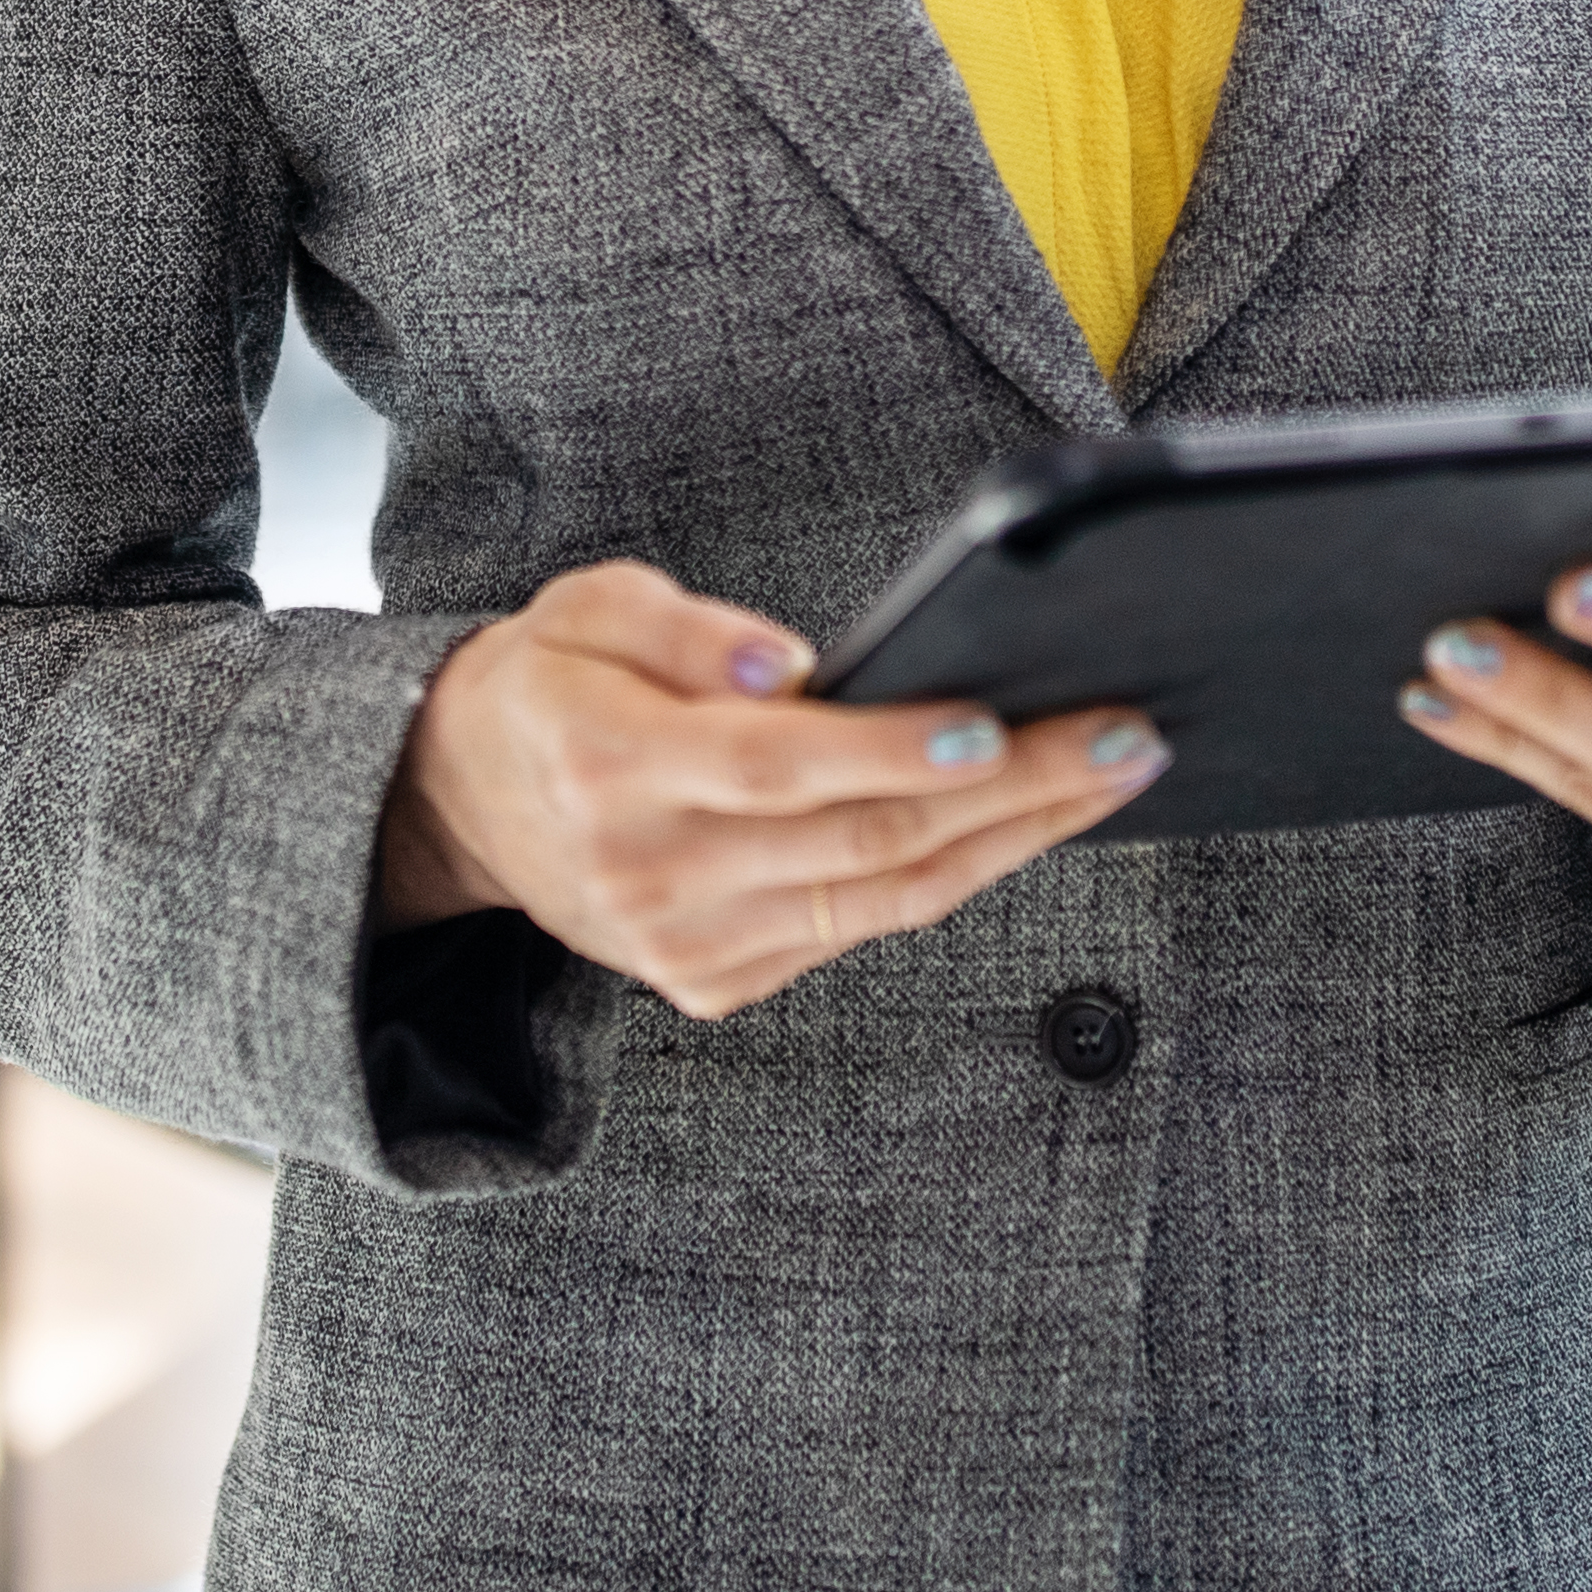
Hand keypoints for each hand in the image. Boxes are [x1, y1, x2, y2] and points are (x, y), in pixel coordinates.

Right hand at [379, 559, 1166, 1017]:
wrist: (467, 805)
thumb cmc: (553, 683)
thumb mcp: (586, 609)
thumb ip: (678, 627)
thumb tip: (789, 663)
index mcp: (609, 765)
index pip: (776, 766)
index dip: (890, 752)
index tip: (994, 724)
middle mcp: (650, 874)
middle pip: (860, 838)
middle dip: (1014, 790)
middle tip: (1125, 736)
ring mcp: (686, 946)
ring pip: (885, 899)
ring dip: (1015, 840)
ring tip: (1112, 774)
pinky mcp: (717, 982)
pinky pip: (863, 929)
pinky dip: (955, 876)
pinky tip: (1028, 823)